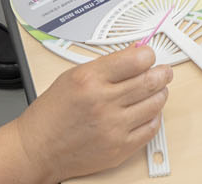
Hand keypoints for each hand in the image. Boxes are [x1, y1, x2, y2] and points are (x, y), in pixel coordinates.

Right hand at [14, 45, 171, 181]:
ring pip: (155, 104)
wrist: (37, 149)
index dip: (148, 55)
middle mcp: (103, 102)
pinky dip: (154, 118)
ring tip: (156, 90)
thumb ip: (106, 64)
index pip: (136, 59)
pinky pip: (151, 129)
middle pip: (150, 80)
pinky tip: (148, 112)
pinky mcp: (119, 148)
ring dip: (160, 93)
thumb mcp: (72, 76)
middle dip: (162, 73)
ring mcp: (113, 127)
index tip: (149, 56)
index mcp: (90, 79)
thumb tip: (134, 53)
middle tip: (163, 72)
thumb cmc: (51, 114)